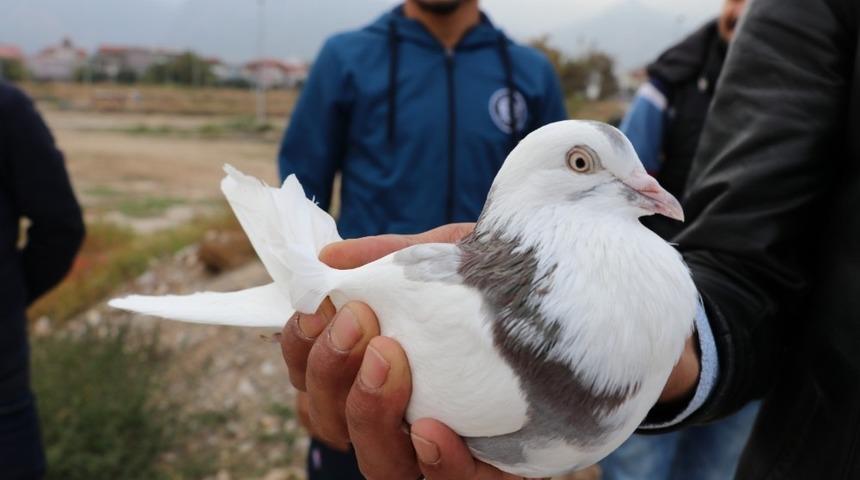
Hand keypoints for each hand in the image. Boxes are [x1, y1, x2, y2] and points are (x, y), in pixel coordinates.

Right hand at [279, 221, 697, 478]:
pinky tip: (434, 429)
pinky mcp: (491, 469)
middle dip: (329, 373)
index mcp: (379, 369)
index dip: (299, 350)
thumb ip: (397, 259)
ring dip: (369, 412)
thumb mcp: (454, 260)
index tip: (314, 308)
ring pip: (378, 461)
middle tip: (357, 322)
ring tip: (390, 357)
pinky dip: (436, 461)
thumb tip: (331, 254)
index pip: (313, 377)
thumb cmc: (508, 291)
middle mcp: (400, 416)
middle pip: (330, 421)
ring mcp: (441, 449)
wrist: (592, 315)